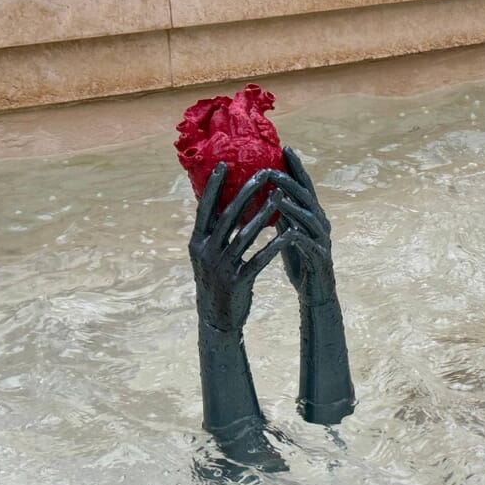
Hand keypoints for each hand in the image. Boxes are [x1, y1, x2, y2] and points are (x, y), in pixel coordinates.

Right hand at [190, 163, 293, 331]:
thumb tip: (223, 205)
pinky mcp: (238, 280)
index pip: (204, 209)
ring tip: (278, 197)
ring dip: (264, 214)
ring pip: (245, 235)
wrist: (216, 318)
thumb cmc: (216, 281)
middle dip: (246, 193)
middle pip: (228, 216)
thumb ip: (213, 233)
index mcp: (197, 242)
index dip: (213, 187)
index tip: (223, 165)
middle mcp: (206, 251)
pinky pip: (258, 259)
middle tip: (262, 174)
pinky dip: (273, 247)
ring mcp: (221, 267)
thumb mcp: (208, 256)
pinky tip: (287, 236)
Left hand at [270, 148, 335, 307]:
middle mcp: (320, 223)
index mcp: (312, 215)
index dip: (296, 167)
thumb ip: (283, 213)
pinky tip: (288, 233)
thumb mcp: (289, 232)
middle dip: (291, 182)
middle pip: (307, 197)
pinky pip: (309, 246)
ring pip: (309, 219)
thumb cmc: (301, 259)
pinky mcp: (319, 259)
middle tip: (273, 169)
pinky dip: (299, 238)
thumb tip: (268, 191)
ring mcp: (321, 240)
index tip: (285, 148)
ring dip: (293, 206)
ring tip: (277, 196)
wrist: (316, 290)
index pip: (304, 186)